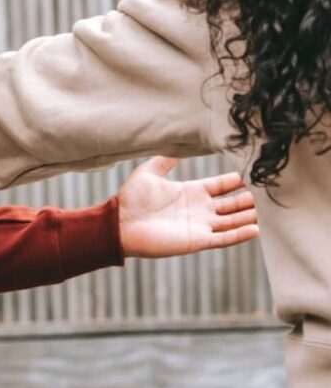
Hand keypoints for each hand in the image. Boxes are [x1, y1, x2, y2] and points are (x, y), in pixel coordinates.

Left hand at [118, 157, 258, 257]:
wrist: (120, 224)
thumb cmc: (131, 199)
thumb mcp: (149, 172)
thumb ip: (165, 160)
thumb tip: (177, 146)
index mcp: (190, 192)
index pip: (220, 186)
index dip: (235, 181)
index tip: (252, 174)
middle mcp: (199, 209)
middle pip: (231, 204)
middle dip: (248, 199)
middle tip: (267, 192)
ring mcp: (200, 225)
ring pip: (232, 221)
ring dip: (248, 216)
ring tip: (268, 211)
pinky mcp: (197, 241)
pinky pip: (223, 238)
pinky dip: (240, 234)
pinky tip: (256, 229)